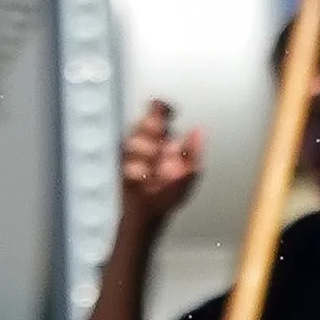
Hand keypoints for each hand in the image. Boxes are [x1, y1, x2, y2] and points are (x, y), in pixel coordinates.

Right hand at [116, 100, 205, 236]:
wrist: (149, 213)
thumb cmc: (169, 195)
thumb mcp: (189, 174)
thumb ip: (193, 152)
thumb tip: (198, 131)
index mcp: (166, 140)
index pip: (162, 114)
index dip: (161, 108)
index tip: (161, 106)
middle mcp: (148, 141)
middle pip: (144, 122)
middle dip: (151, 132)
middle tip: (158, 146)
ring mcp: (133, 152)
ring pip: (134, 141)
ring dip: (145, 155)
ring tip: (153, 170)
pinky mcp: (121, 162)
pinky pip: (125, 161)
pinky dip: (136, 170)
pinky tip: (143, 178)